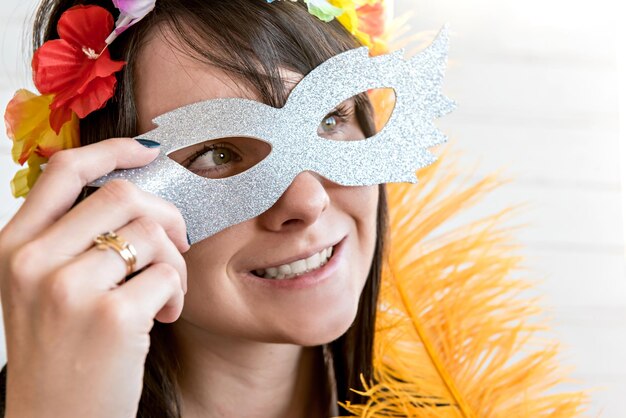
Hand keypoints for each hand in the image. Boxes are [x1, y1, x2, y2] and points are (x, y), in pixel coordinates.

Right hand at [0, 138, 189, 417]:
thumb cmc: (60, 351)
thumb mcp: (40, 287)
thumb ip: (69, 237)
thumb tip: (132, 191)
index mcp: (13, 246)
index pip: (64, 170)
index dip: (112, 150)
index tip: (149, 151)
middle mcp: (33, 261)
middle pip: (124, 195)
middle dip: (165, 216)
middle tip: (175, 246)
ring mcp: (69, 289)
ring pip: (153, 233)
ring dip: (175, 262)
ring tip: (165, 293)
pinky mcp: (112, 317)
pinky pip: (169, 273)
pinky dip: (178, 293)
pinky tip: (163, 317)